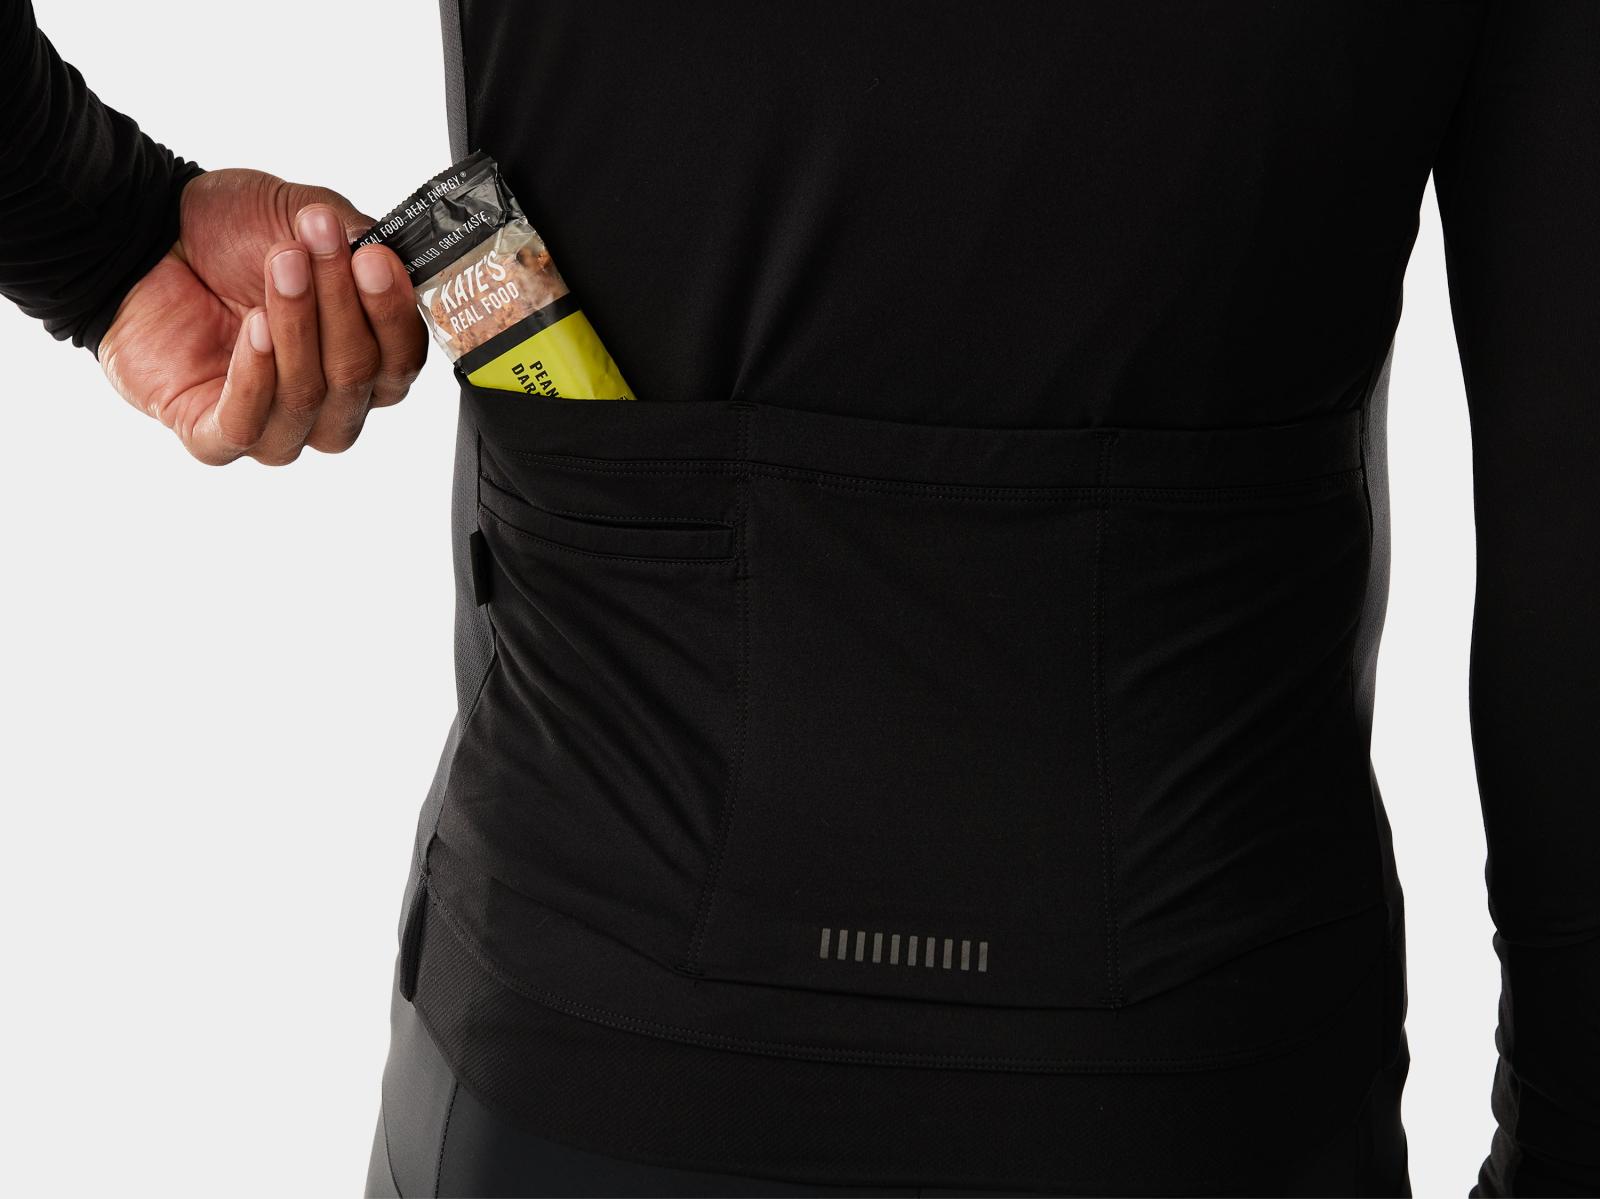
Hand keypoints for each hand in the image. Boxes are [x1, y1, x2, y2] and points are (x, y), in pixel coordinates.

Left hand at [98, 168, 427, 465]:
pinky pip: (248, 425)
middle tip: (312, 247)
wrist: (144, 234)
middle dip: (338, 307)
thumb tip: (394, 254)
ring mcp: (275, 426)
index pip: (402, 361)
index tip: (373, 259)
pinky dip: (255, 375)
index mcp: (365, 359)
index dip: (392, 314)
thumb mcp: (306, 216)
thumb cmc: (229, 233)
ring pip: (308, 401)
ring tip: (280, 267)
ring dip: (297, 329)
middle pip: (359, 379)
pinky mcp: (214, 436)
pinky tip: (252, 327)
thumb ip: (360, 238)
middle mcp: (330, 403)